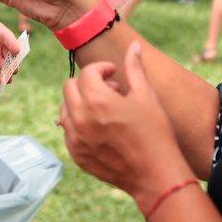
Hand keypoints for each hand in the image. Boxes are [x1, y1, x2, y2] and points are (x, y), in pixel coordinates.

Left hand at [58, 42, 193, 212]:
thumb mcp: (146, 96)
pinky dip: (78, 123)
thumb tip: (133, 46)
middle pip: (70, 87)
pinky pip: (68, 131)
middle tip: (111, 91)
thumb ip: (134, 68)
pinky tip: (100, 128)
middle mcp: (80, 119)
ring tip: (104, 110)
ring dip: (80, 103)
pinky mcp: (76, 155)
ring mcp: (76, 139)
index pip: (87, 73)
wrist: (156, 175)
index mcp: (97, 101)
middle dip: (88, 83)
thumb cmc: (155, 133)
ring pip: (65, 109)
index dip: (102, 68)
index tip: (114, 73)